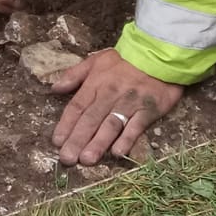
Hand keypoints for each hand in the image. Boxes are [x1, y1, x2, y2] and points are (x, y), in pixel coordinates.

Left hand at [50, 49, 183, 164]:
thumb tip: (55, 88)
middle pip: (91, 119)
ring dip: (99, 143)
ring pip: (111, 125)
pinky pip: (136, 126)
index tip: (57, 142)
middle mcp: (110, 94)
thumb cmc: (124, 61)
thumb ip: (74, 75)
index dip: (66, 124)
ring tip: (87, 160)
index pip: (77, 106)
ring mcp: (130, 103)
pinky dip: (127, 139)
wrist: (159, 55)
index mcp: (96, 83)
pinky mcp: (148, 109)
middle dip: (78, 140)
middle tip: (67, 159)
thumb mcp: (96, 60)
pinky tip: (118, 153)